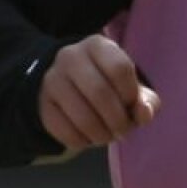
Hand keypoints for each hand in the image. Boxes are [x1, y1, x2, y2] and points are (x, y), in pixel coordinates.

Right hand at [38, 34, 160, 152]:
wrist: (65, 83)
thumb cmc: (107, 83)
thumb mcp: (129, 85)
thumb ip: (144, 99)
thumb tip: (145, 114)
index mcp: (98, 45)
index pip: (120, 68)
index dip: (131, 94)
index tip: (133, 105)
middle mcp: (71, 57)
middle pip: (100, 93)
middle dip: (118, 120)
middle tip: (123, 131)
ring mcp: (52, 80)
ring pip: (82, 116)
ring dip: (101, 135)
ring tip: (107, 136)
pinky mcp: (42, 104)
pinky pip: (65, 131)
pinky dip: (82, 141)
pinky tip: (88, 137)